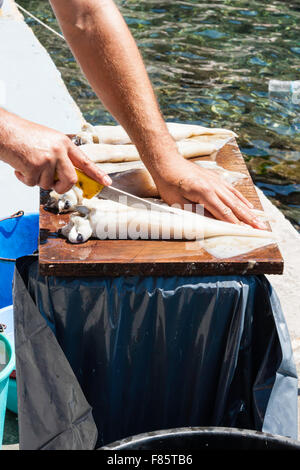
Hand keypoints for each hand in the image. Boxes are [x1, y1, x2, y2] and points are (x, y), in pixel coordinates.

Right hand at [0, 111, 111, 193]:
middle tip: (53, 184)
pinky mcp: (34, 167)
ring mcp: (47, 159)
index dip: (97, 174)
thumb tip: (64, 176)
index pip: (85, 161)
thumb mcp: (47, 141)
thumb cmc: (22, 135)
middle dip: (62, 187)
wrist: (3, 130)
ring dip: (36, 180)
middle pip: (70, 180)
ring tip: (28, 165)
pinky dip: (24, 179)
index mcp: (63, 143)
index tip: (107, 183)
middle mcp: (59, 150)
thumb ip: (59, 156)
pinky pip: (33, 184)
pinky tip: (19, 166)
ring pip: (48, 184)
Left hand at [152, 157, 266, 228]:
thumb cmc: (169, 184)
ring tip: (259, 221)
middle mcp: (214, 186)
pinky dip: (242, 199)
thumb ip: (195, 212)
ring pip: (236, 199)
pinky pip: (232, 191)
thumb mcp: (178, 202)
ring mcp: (217, 181)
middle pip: (235, 206)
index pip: (223, 212)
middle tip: (261, 228)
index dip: (235, 224)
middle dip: (249, 219)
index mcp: (204, 193)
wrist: (167, 162)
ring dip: (249, 211)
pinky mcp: (216, 179)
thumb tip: (211, 223)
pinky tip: (249, 206)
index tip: (245, 232)